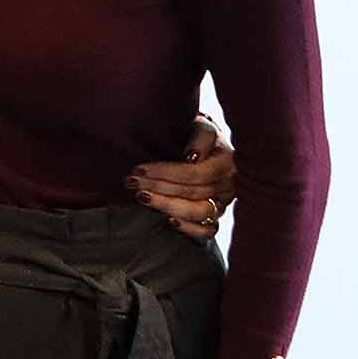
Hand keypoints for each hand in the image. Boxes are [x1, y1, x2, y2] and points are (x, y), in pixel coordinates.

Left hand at [127, 114, 233, 241]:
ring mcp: (222, 203)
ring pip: (199, 212)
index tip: (138, 169)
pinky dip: (190, 229)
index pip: (196, 173)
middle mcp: (228, 185)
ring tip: (142, 197)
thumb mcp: (200, 127)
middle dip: (158, 187)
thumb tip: (191, 156)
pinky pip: (208, 231)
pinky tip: (169, 221)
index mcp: (226, 163)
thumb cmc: (196, 135)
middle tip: (131, 182)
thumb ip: (200, 137)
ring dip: (167, 206)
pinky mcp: (215, 217)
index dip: (166, 173)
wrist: (201, 147)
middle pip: (193, 192)